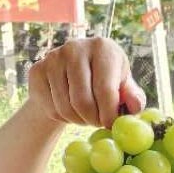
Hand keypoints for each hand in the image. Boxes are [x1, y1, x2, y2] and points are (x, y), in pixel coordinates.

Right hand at [26, 36, 146, 129]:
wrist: (72, 74)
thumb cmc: (104, 80)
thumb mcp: (123, 86)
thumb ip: (133, 96)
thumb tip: (135, 107)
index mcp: (102, 47)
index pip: (105, 90)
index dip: (109, 115)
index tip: (111, 125)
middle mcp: (75, 47)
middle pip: (82, 101)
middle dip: (93, 120)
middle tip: (98, 123)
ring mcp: (53, 58)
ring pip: (65, 108)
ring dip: (78, 120)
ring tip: (85, 115)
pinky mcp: (37, 71)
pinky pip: (51, 109)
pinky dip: (62, 118)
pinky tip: (69, 110)